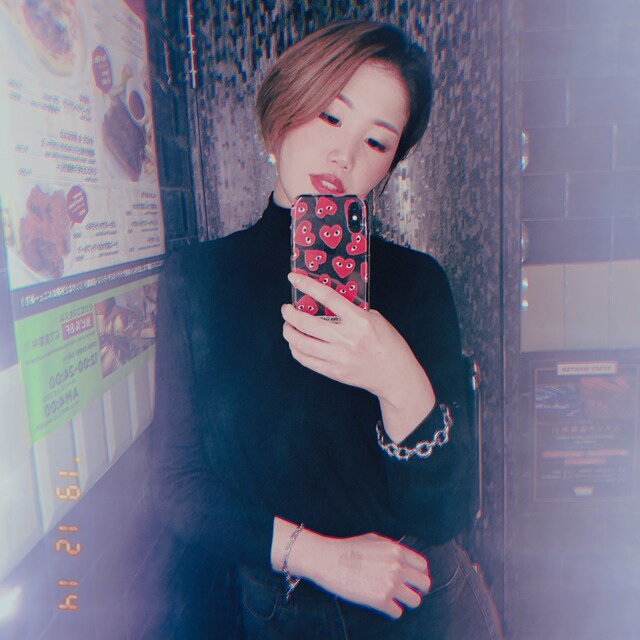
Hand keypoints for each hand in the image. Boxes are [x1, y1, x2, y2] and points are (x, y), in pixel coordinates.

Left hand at [282, 272, 435, 440]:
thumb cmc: (388, 344)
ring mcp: (338, 357)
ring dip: (289, 332)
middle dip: (290, 314)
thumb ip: (351, 311)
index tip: (293, 278)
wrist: (394, 375)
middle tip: (286, 309)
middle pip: (306, 323)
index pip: (327, 297)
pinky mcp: (334, 372)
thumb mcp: (375, 319)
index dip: (307, 285)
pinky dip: (296, 349)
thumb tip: (327, 302)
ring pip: (301, 343)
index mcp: (359, 321)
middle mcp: (346, 339)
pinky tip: (295, 343)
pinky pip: (306, 360)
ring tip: (288, 326)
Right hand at [297, 529, 430, 618]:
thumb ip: (392, 549)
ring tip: (395, 598)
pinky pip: (397, 612)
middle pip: (424, 585)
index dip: (418, 574)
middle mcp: (397, 567)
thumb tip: (403, 558)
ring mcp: (390, 584)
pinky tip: (383, 604)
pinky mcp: (380, 600)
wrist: (328, 559)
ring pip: (415, 601)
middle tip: (407, 591)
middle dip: (416, 589)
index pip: (422, 566)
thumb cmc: (348, 548)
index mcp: (397, 551)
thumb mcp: (374, 540)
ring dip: (405, 601)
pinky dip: (391, 610)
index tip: (413, 579)